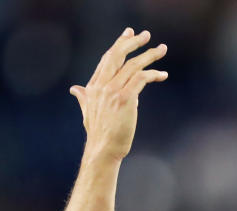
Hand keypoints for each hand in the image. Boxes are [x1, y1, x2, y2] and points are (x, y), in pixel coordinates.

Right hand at [69, 28, 167, 161]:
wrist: (103, 149)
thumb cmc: (99, 134)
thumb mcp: (87, 112)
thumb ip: (83, 97)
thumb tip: (75, 89)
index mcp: (92, 87)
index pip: (107, 59)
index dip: (119, 45)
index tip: (129, 35)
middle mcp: (101, 86)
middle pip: (117, 55)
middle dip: (132, 42)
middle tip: (146, 35)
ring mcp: (112, 91)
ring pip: (133, 65)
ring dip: (149, 55)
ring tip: (162, 49)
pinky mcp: (125, 99)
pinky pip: (140, 79)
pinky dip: (152, 74)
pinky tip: (162, 74)